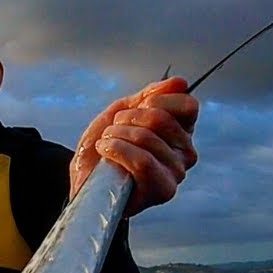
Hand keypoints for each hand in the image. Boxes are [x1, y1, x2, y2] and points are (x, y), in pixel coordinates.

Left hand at [69, 77, 198, 216]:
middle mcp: (185, 153)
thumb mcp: (122, 113)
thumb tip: (180, 83)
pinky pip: (143, 161)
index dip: (156, 101)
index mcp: (181, 132)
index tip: (134, 109)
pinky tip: (105, 154)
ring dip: (116, 136)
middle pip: (161, 118)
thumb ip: (149, 96)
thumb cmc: (104, 150)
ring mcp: (176, 172)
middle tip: (113, 130)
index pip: (187, 106)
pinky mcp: (163, 190)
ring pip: (146, 137)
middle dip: (127, 119)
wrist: (84, 181)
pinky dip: (116, 151)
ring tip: (106, 144)